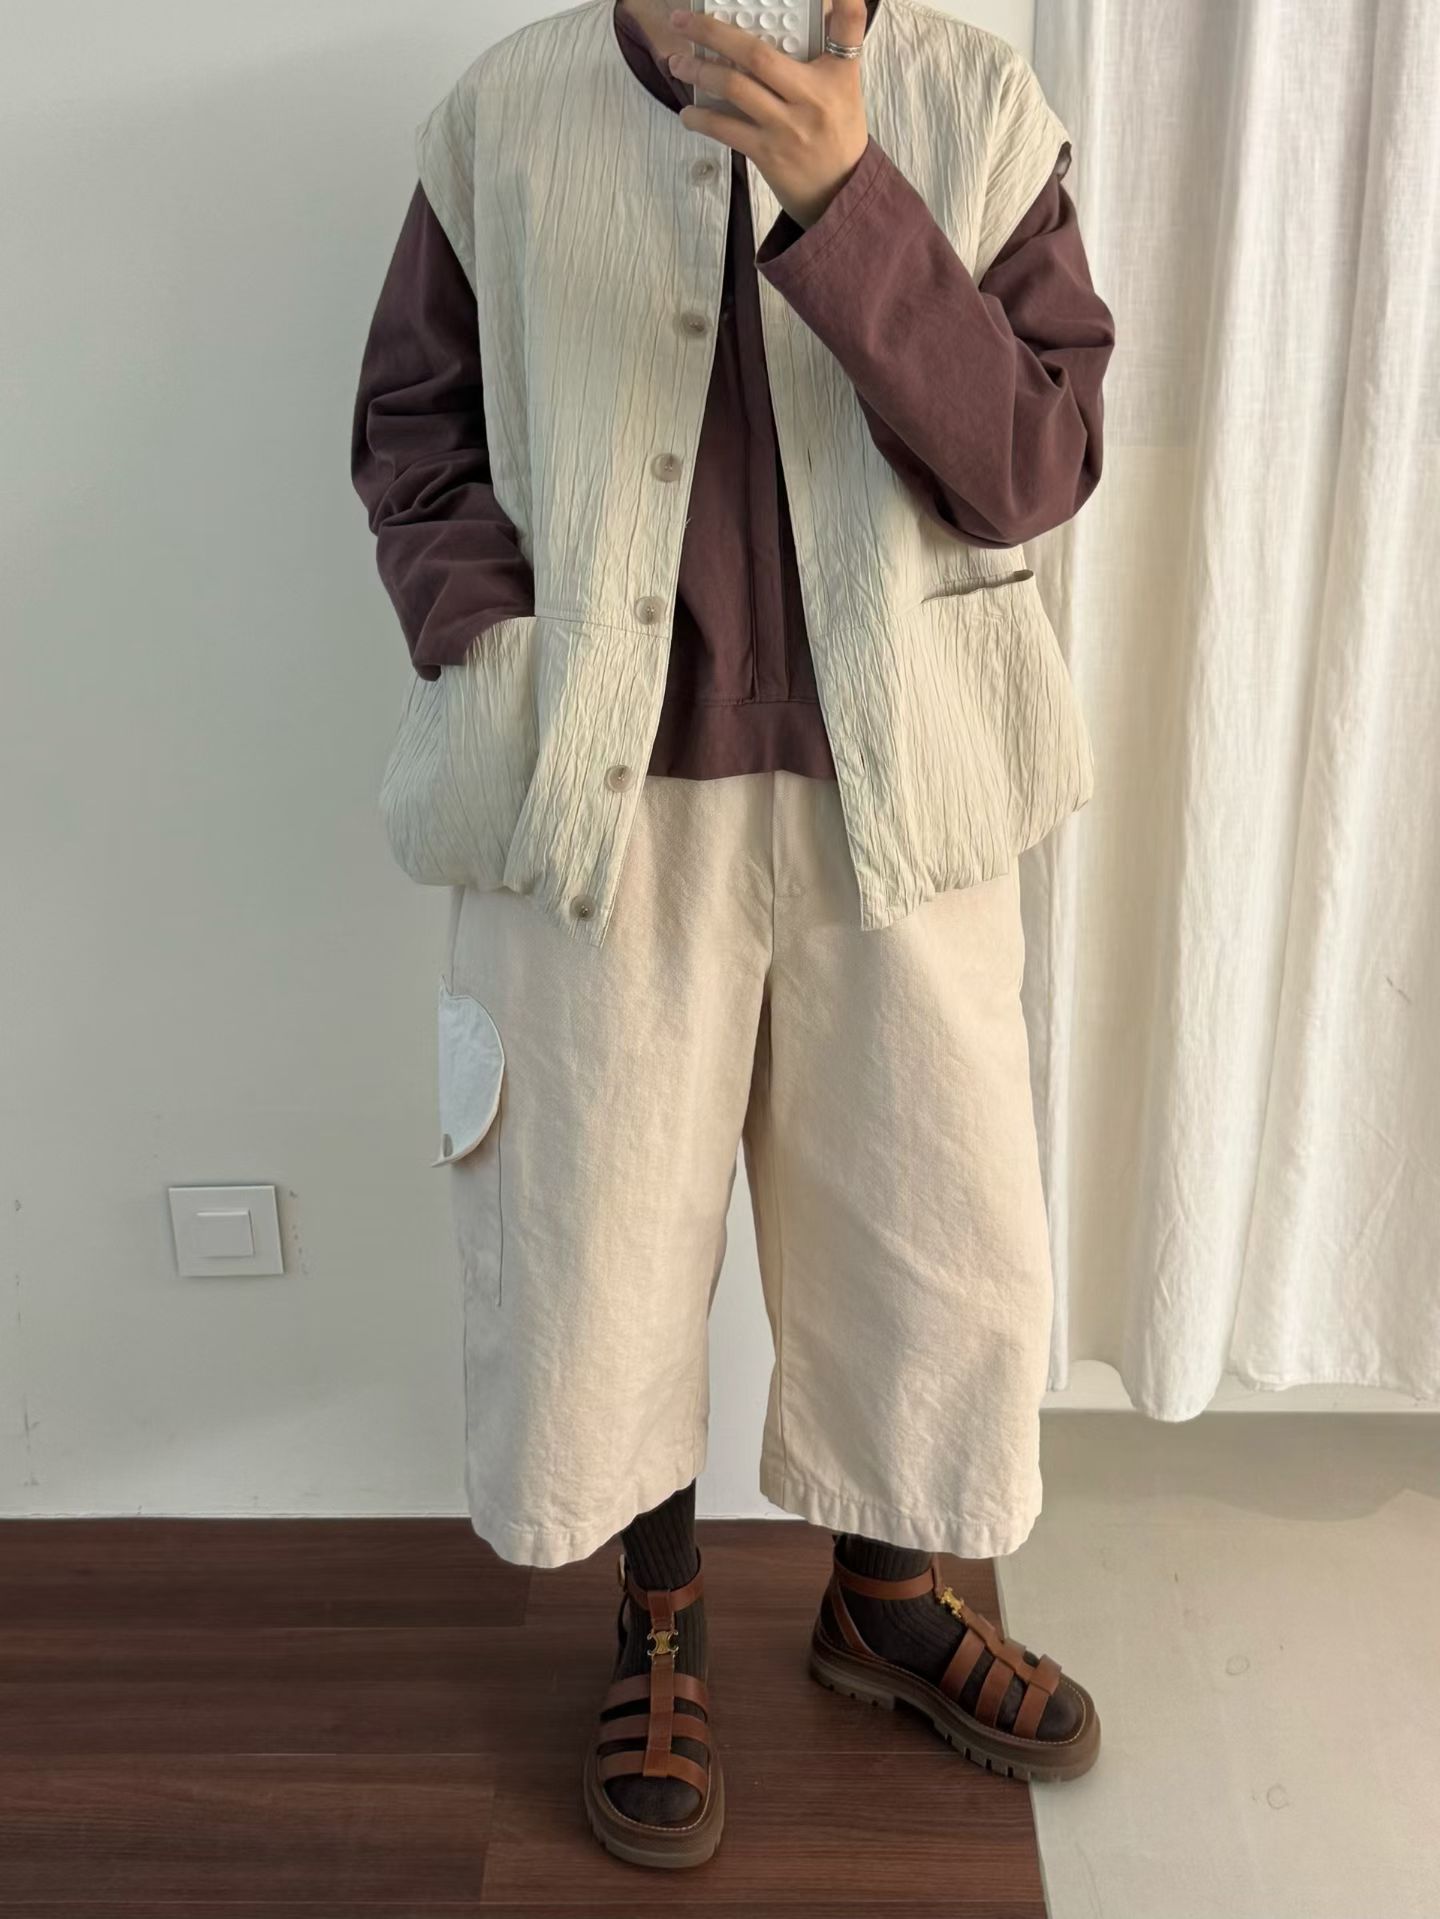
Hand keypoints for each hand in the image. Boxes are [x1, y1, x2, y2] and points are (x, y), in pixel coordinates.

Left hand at [667, 1, 869, 228]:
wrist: (840, 194)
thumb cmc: (838, 136)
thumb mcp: (844, 89)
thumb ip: (828, 52)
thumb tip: (805, 15)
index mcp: (836, 74)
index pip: (847, 26)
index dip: (843, 0)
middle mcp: (812, 97)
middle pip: (757, 54)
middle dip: (713, 33)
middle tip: (682, 21)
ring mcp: (787, 127)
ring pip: (735, 88)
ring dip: (699, 72)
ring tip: (678, 63)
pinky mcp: (768, 154)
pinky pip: (727, 130)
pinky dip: (702, 119)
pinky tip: (688, 113)